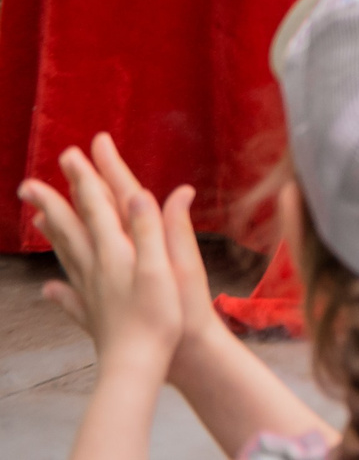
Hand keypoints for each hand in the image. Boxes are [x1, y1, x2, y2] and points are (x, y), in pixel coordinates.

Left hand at [20, 138, 187, 376]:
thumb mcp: (167, 267)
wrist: (138, 364)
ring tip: (35, 220)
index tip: (74, 153)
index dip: (86, 178)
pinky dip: (57, 286)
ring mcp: (91, 291)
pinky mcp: (92, 314)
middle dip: (53, 201)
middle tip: (30, 183)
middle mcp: (97, 267)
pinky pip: (68, 294)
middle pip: (71, 228)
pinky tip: (48, 288)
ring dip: (50, 234)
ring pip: (65, 255)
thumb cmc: (160, 317)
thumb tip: (140, 193)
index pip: (97, 206)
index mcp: (117, 251)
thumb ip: (154, 230)